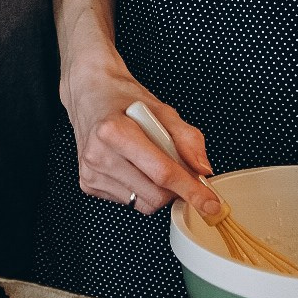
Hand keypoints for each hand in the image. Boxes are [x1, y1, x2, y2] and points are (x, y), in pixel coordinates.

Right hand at [60, 37, 221, 218]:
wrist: (90, 93)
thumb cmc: (123, 98)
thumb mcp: (162, 109)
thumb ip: (187, 138)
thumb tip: (202, 169)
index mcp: (115, 131)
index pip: (162, 173)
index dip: (190, 190)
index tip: (209, 203)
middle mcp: (98, 154)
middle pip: (155, 195)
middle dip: (175, 189)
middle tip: (177, 168)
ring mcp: (90, 171)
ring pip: (143, 203)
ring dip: (157, 189)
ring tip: (148, 160)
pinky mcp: (88, 183)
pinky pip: (129, 202)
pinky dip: (140, 189)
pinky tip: (132, 166)